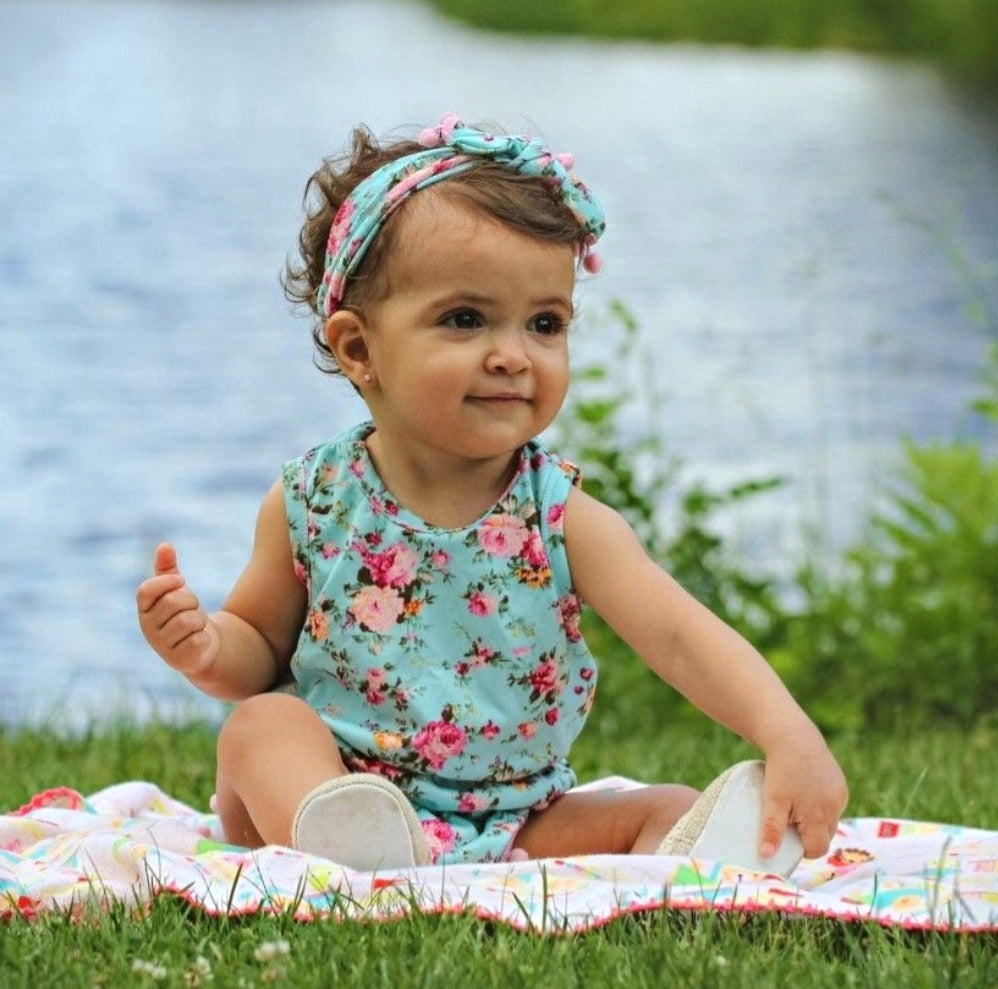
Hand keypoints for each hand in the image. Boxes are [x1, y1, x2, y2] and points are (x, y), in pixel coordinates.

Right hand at [136, 543, 218, 677]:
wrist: (203, 647)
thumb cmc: (187, 614)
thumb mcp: (178, 591)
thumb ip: (168, 569)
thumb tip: (165, 545)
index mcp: (145, 610)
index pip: (146, 591)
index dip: (166, 582)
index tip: (181, 581)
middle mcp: (148, 629)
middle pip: (173, 601)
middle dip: (192, 600)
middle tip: (194, 608)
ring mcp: (162, 647)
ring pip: (188, 620)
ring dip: (200, 620)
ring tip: (197, 625)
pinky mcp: (179, 660)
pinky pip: (197, 639)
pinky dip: (204, 637)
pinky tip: (200, 641)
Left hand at [759, 733, 848, 859]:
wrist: (793, 736)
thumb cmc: (781, 770)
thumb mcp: (772, 800)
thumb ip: (772, 829)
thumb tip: (766, 855)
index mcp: (820, 816)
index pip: (817, 849)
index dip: (802, 848)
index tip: (787, 836)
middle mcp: (835, 808)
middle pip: (825, 836)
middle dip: (809, 834)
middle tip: (789, 819)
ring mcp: (841, 795)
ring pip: (830, 820)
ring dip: (816, 819)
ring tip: (796, 804)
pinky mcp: (841, 784)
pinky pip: (833, 805)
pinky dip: (821, 805)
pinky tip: (806, 792)